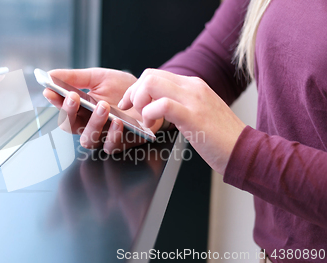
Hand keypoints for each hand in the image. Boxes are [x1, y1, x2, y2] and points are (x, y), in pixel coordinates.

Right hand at [43, 68, 164, 153]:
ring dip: (93, 123)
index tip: (50, 91)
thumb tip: (50, 74)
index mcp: (80, 109)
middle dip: (69, 112)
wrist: (150, 95)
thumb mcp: (99, 78)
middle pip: (70, 126)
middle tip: (74, 96)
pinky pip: (110, 146)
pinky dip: (112, 135)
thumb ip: (75, 78)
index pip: (61, 108)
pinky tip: (118, 121)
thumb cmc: (122, 88)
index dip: (54, 101)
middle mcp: (88, 125)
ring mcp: (103, 135)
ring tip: (102, 106)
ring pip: (88, 139)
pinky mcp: (120, 143)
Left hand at [118, 68, 245, 173]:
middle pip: (149, 75)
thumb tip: (158, 106)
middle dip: (133, 94)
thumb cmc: (222, 138)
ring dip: (140, 103)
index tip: (130, 104)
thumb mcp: (200, 112)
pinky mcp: (194, 116)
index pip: (156, 74)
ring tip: (147, 120)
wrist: (247, 151)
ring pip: (151, 84)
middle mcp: (193, 86)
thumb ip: (182, 104)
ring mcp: (194, 99)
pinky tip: (154, 128)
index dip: (137, 89)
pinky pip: (162, 105)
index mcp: (194, 85)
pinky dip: (150, 115)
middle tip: (134, 112)